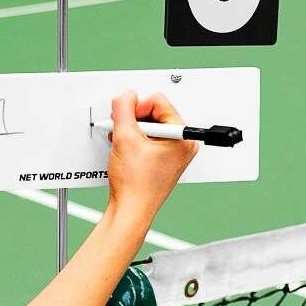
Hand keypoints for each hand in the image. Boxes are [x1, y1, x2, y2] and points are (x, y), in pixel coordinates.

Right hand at [106, 90, 197, 221]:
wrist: (130, 210)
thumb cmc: (136, 185)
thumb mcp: (125, 138)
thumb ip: (124, 109)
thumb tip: (125, 96)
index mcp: (182, 137)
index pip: (159, 102)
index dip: (138, 106)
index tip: (126, 117)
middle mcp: (182, 143)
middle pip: (155, 112)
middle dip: (134, 118)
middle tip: (122, 128)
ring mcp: (173, 152)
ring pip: (150, 124)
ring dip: (132, 128)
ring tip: (123, 140)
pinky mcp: (163, 158)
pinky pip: (149, 137)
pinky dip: (134, 139)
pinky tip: (125, 147)